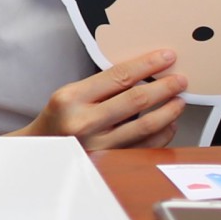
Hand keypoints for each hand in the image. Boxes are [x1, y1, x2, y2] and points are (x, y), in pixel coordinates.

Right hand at [19, 49, 187, 149]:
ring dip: (168, 111)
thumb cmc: (58, 119)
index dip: (148, 64)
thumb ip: (103, 86)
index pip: (119, 76)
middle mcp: (84, 123)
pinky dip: (161, 134)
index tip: (167, 57)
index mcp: (72, 98)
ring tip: (179, 100)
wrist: (41, 151)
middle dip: (165, 87)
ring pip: (144, 126)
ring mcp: (96, 146)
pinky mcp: (107, 162)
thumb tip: (145, 73)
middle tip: (180, 79)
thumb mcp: (70, 94)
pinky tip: (169, 124)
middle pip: (136, 100)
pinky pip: (144, 147)